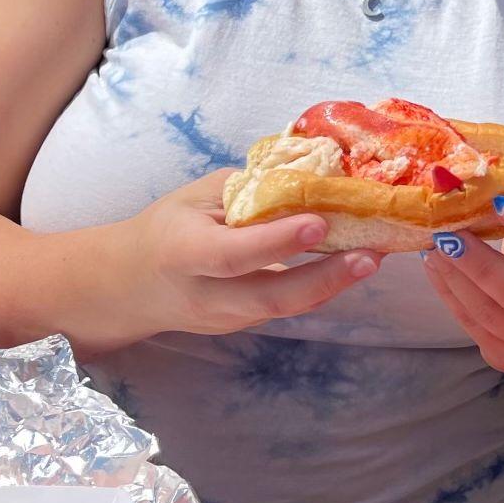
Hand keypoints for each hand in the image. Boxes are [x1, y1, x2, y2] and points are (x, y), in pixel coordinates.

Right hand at [115, 170, 379, 339]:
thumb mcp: (197, 198)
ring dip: (333, 284)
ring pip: (285, 308)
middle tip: (371, 255)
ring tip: (374, 256)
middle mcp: (206, 295)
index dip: (277, 242)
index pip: (234, 254)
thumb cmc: (167, 227)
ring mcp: (226, 319)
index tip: (320, 223)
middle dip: (325, 278)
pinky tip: (351, 264)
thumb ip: (248, 192)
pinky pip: (287, 308)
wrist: (129, 286)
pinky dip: (321, 287)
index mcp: (184, 253)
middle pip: (270, 297)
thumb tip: (311, 176)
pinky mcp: (244, 326)